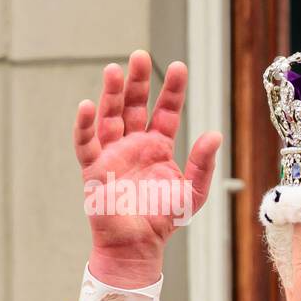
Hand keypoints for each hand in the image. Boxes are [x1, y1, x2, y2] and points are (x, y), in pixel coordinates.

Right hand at [73, 50, 222, 287]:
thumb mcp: (192, 192)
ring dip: (110, 93)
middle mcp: (133, 144)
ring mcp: (112, 154)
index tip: (178, 67)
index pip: (165, 111)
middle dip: (137, 81)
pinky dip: (84, 124)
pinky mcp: (93, 169)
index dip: (171, 90)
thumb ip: (203, 163)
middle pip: (134, 105)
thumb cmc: (164, 218)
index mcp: (158, 146)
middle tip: (139, 55)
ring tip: (113, 70)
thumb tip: (215, 134)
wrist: (139, 244)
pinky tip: (87, 105)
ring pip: (109, 116)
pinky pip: (86, 143)